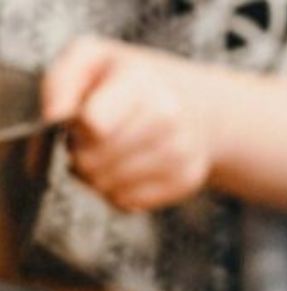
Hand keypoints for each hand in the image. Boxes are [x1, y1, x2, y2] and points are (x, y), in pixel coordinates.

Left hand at [42, 37, 220, 211]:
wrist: (199, 106)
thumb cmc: (135, 82)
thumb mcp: (93, 58)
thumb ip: (63, 80)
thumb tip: (54, 117)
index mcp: (143, 84)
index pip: (94, 125)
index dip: (76, 128)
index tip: (81, 119)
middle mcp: (169, 120)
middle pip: (94, 161)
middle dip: (80, 154)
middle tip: (90, 140)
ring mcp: (181, 154)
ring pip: (108, 186)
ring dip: (96, 175)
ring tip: (106, 154)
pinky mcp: (185, 182)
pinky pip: (128, 202)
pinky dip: (116, 191)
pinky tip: (124, 170)